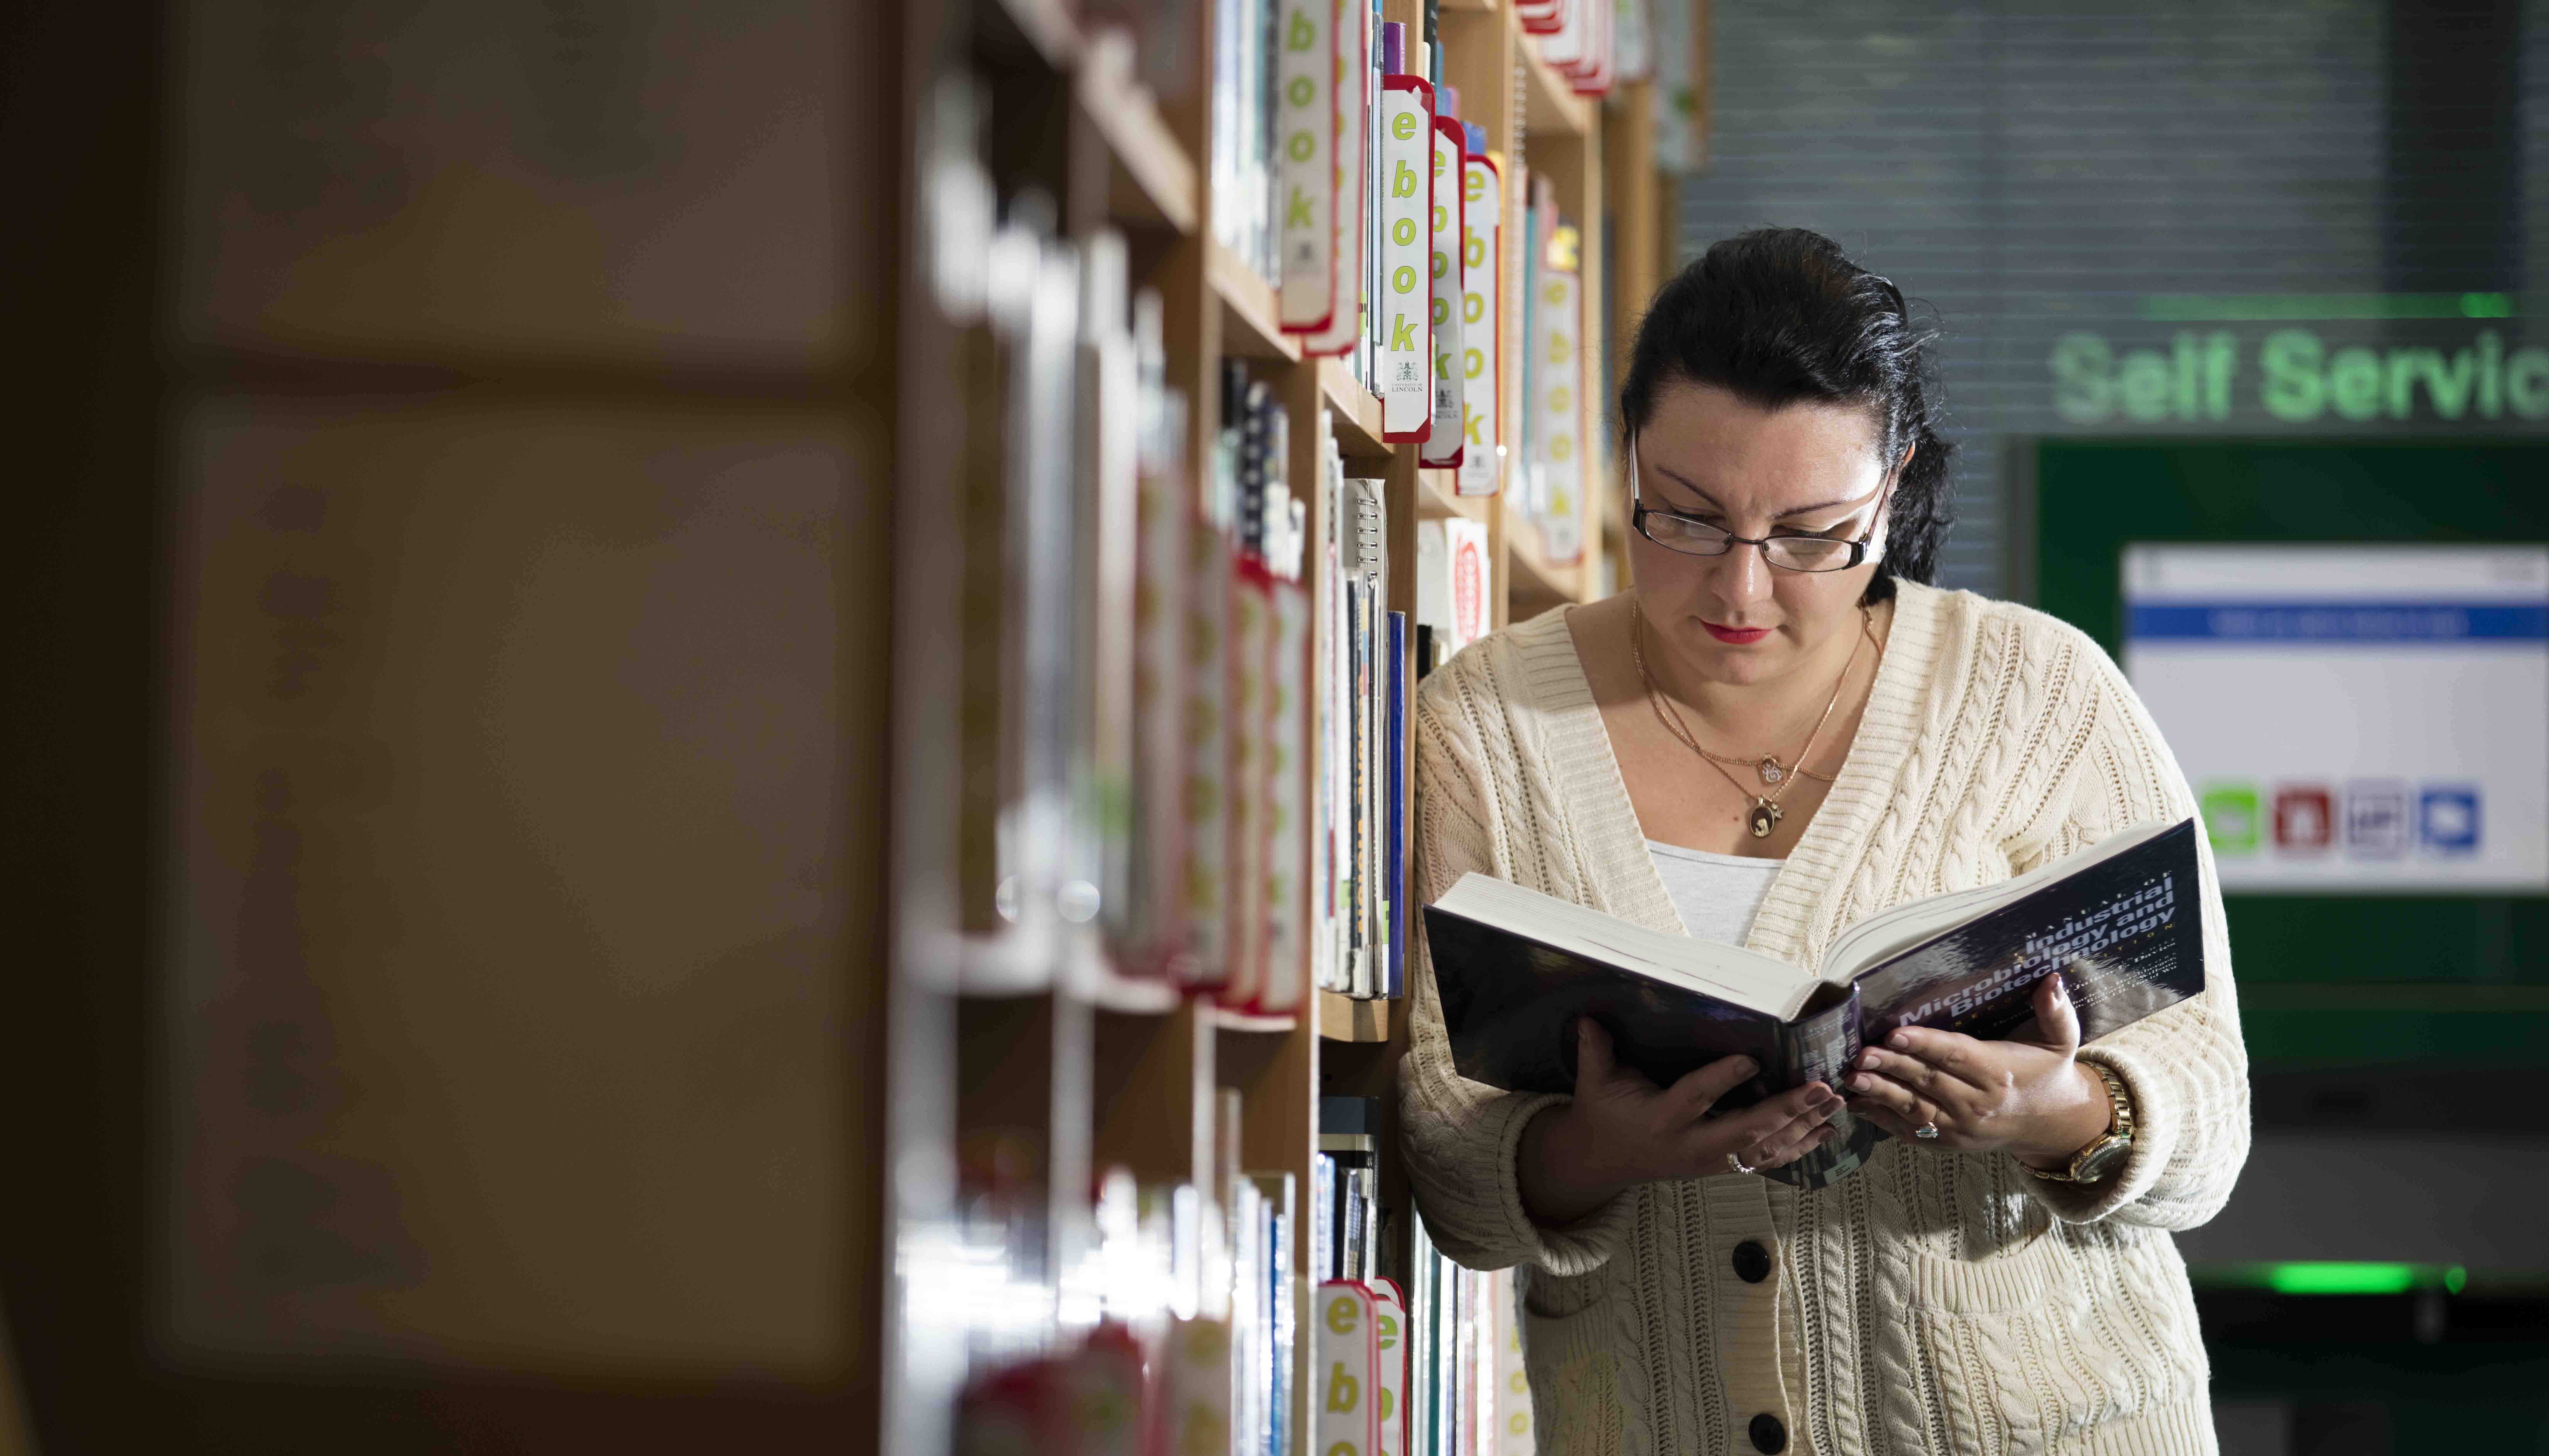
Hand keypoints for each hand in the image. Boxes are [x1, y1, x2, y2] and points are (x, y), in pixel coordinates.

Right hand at [1518, 1019, 1845, 1226]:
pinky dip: (1798, 1148)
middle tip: (1822, 1089)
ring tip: (1835, 1104)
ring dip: (1803, 1128)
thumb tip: (1588, 1016)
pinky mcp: (1722, 1168)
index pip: (1694, 1098)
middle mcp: (1690, 1146)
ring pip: (1764, 1149)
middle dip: (1786, 1111)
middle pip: (1745, 1131)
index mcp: (1660, 1120)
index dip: (1721, 1080)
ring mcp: (1710, 1162)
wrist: (1604, 1162)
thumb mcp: (1595, 1083)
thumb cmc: (1603, 1114)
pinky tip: (1825, 1132)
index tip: (1752, 1058)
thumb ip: (1596, 1051)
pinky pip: (1766, 1161)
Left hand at [1843, 973, 2112, 1164]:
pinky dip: (1882, 1119)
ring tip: (1851, 1078)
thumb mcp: (2061, 1040)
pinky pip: (1911, 1132)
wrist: (2052, 1123)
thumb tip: (2052, 977)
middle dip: (1891, 1067)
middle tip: (1858, 1054)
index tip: (1894, 1034)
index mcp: (1999, 1072)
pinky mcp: (1949, 1142)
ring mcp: (1962, 1128)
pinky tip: (1857, 1103)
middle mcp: (1978, 1103)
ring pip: (1914, 1109)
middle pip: (1928, 1081)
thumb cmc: (2048, 1071)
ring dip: (1880, 1093)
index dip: (1924, 1044)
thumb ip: (2054, 1010)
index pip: (1956, 1056)